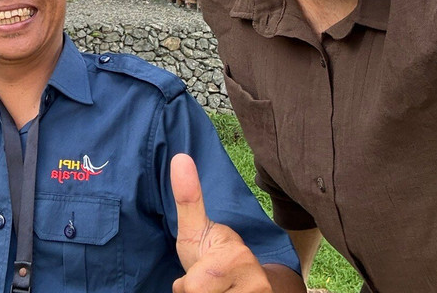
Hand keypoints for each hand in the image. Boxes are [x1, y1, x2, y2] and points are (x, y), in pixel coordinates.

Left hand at [171, 153, 271, 292]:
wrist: (252, 281)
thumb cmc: (214, 253)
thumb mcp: (196, 229)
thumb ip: (188, 200)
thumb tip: (180, 157)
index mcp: (237, 258)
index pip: (190, 289)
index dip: (185, 286)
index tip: (199, 272)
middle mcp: (256, 284)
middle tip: (207, 285)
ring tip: (216, 291)